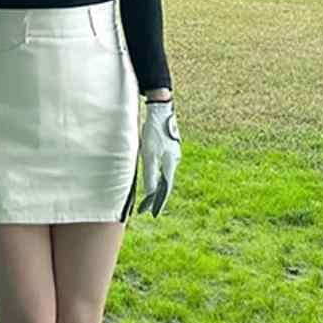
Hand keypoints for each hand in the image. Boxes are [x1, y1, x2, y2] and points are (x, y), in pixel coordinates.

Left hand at [137, 100, 181, 217]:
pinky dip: (157, 173)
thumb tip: (151, 193)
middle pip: (166, 182)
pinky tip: (152, 174)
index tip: (152, 212)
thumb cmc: (154, 132)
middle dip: (157, 196)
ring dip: (158, 185)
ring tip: (149, 195)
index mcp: (170, 164)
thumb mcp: (149, 154)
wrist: (161, 110)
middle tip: (148, 207)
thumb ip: (151, 174)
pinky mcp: (168, 147)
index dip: (158, 201)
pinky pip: (162, 165)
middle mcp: (174, 160)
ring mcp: (172, 153)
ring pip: (164, 173)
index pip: (165, 188)